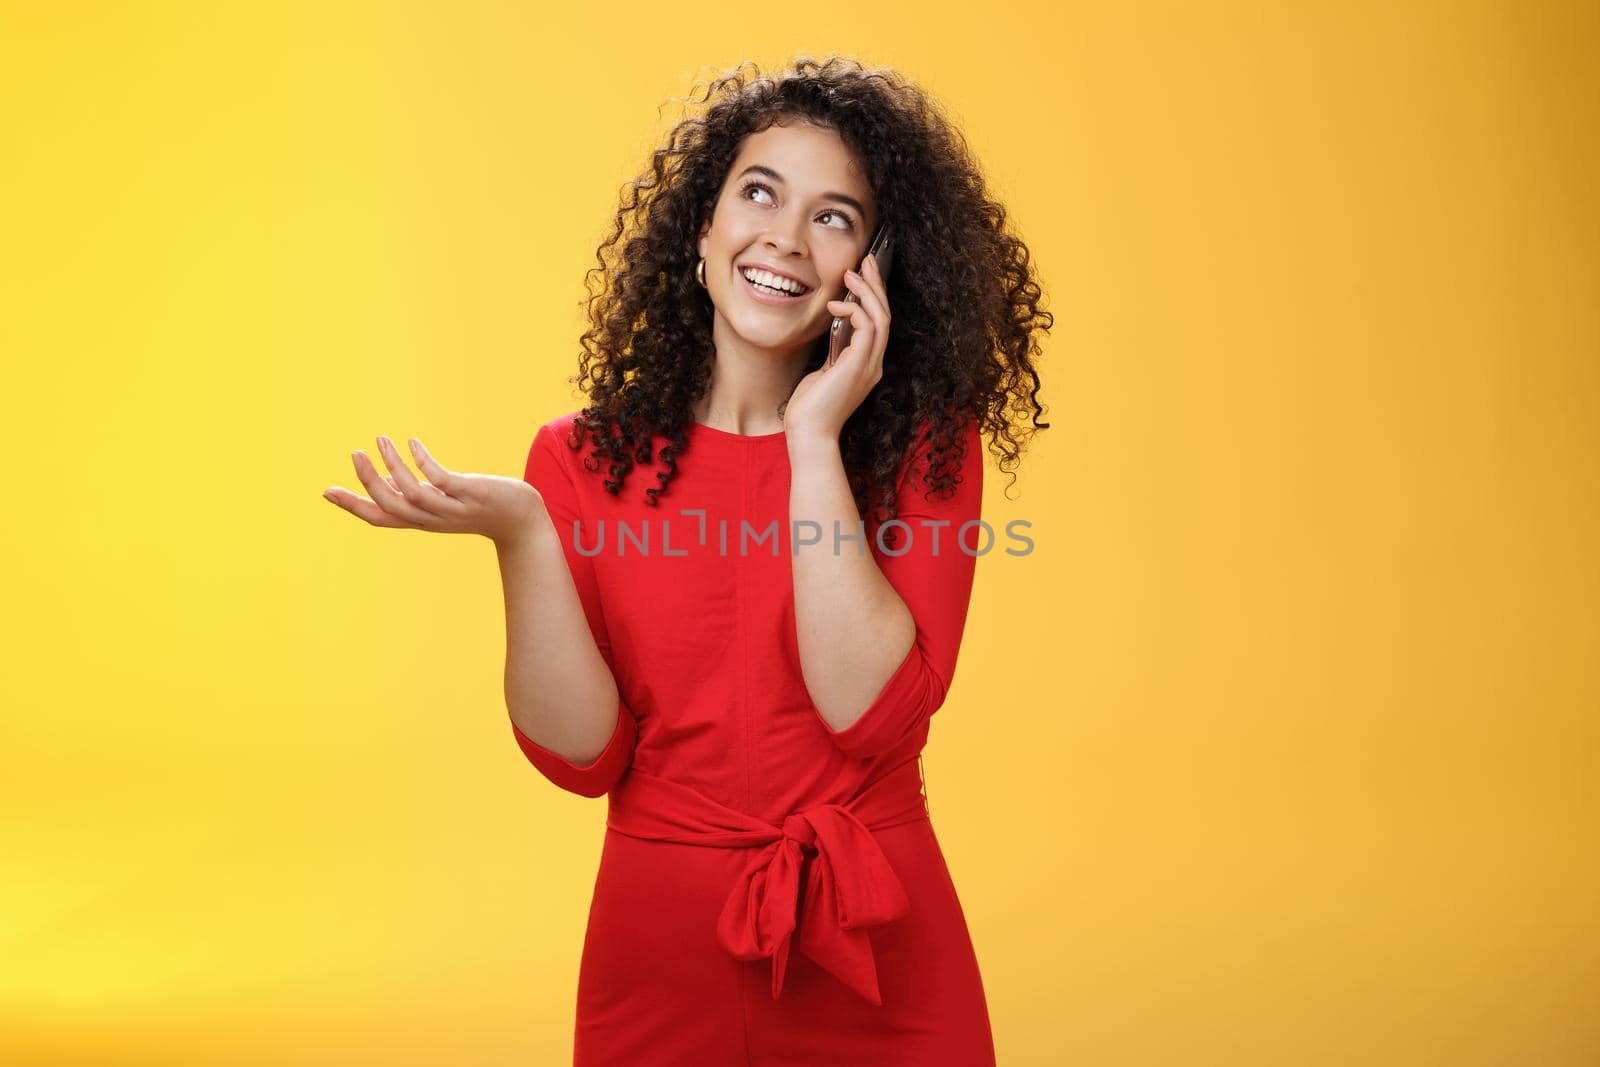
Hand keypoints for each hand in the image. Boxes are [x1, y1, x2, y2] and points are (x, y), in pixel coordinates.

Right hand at [322, 435, 542, 545]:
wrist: (520, 521)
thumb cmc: (477, 507)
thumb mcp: (440, 502)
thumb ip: (412, 493)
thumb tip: (384, 477)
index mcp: (421, 520)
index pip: (380, 517)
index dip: (353, 506)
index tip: (327, 490)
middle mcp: (432, 518)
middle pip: (391, 506)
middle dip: (368, 481)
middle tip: (354, 453)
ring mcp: (452, 508)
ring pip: (413, 493)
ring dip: (393, 465)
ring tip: (380, 439)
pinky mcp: (471, 494)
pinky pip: (442, 480)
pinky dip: (423, 461)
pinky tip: (413, 442)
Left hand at [782, 251, 890, 442]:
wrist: (809, 434)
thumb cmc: (810, 409)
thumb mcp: (822, 374)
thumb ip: (833, 354)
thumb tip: (833, 332)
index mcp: (867, 366)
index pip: (878, 324)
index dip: (874, 297)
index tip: (863, 274)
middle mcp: (874, 364)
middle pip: (885, 315)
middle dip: (877, 285)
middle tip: (866, 260)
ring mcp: (869, 366)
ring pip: (881, 317)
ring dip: (868, 292)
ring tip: (851, 274)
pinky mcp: (859, 365)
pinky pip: (867, 327)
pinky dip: (854, 310)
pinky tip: (835, 305)